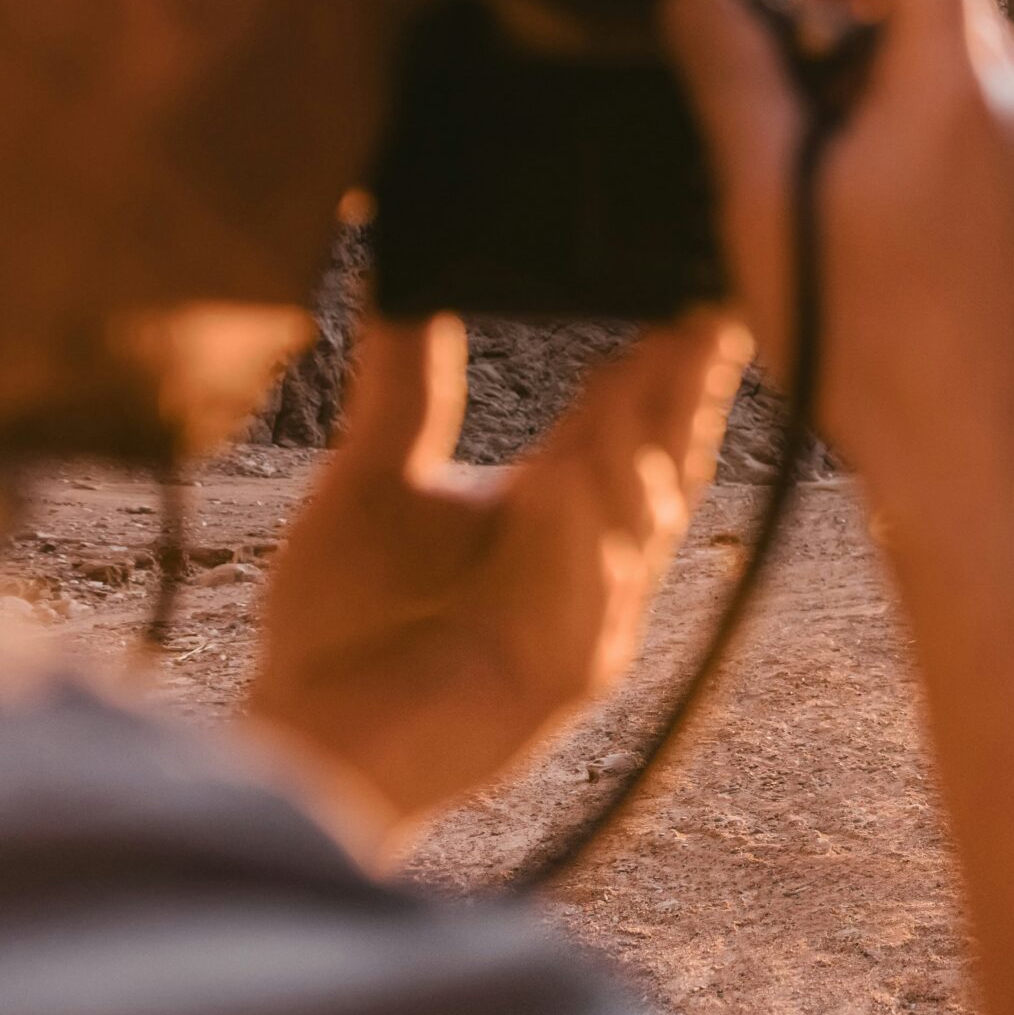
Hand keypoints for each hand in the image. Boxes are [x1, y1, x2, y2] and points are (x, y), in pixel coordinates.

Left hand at [247, 313, 743, 850]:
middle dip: (685, 389)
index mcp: (562, 508)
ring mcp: (592, 621)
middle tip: (702, 310)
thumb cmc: (346, 629)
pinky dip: (580, 543)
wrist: (312, 742)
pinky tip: (566, 483)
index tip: (695, 282)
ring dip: (636, 448)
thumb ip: (406, 384)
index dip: (672, 357)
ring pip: (635, 523)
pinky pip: (589, 600)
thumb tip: (401, 273)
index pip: (637, 418)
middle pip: (662, 460)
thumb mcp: (374, 478)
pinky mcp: (565, 676)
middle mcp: (596, 562)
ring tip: (637, 372)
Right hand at [664, 0, 1013, 526]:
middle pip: (954, 22)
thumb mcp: (768, 209)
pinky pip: (1013, 162)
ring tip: (849, 208)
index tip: (810, 6)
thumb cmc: (868, 348)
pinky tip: (907, 259)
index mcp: (961, 91)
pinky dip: (956, 172)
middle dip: (873, 48)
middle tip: (806, 129)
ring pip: (984, 97)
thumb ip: (734, 84)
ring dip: (912, 116)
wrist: (985, 472)